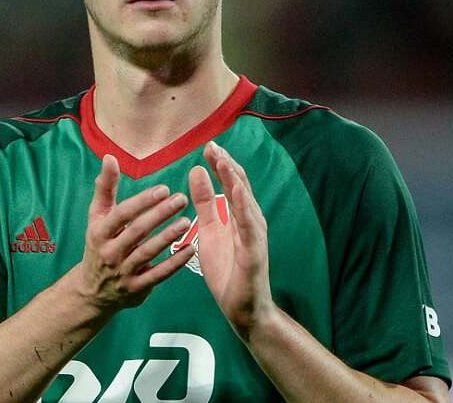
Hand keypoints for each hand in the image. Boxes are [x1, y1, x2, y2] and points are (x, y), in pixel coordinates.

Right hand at [68, 154, 195, 312]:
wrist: (92, 291)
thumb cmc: (99, 244)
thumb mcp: (97, 217)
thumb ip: (105, 187)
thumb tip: (110, 157)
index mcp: (99, 232)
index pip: (121, 214)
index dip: (142, 202)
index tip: (164, 189)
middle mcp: (109, 253)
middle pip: (137, 231)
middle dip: (160, 214)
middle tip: (182, 198)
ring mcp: (122, 273)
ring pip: (148, 253)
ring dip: (169, 236)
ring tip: (188, 220)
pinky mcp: (136, 289)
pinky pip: (158, 275)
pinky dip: (175, 263)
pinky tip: (191, 249)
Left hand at [189, 141, 276, 334]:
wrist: (243, 308)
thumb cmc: (228, 270)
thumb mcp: (209, 230)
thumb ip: (206, 202)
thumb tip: (198, 171)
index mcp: (239, 215)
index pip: (231, 183)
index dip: (221, 164)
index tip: (207, 146)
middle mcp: (251, 221)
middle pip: (240, 187)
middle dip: (227, 165)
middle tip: (212, 145)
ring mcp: (254, 236)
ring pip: (245, 202)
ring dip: (234, 180)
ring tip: (223, 161)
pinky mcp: (254, 252)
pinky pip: (248, 226)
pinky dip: (242, 207)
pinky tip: (235, 191)